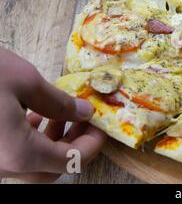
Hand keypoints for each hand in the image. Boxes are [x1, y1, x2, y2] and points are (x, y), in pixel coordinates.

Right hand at [0, 47, 106, 182]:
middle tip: (85, 120)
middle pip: (50, 170)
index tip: (102, 123)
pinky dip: (29, 140)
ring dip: (52, 142)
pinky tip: (33, 115)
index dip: (93, 143)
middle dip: (73, 145)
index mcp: (18, 155)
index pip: (71, 161)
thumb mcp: (23, 81)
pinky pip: (11, 156)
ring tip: (61, 113)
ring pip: (29, 164)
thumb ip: (58, 102)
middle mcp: (0, 167)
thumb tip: (83, 112)